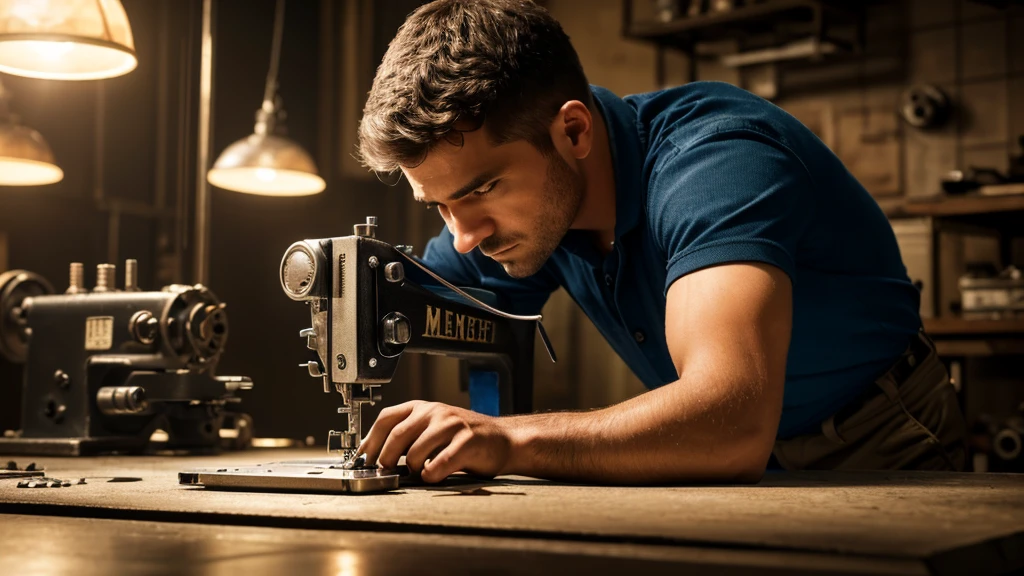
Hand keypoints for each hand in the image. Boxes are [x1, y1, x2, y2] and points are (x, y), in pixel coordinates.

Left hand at [359, 400, 513, 482]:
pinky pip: (440, 463)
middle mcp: (435, 412)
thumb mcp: (432, 429)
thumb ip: (408, 437)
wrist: (503, 440)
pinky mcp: (467, 441)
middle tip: (387, 472)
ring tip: (419, 472)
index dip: (370, 441)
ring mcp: (451, 424)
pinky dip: (432, 474)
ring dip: (412, 468)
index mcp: (422, 407)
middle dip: (386, 459)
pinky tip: (433, 475)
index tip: (363, 459)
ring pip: (415, 451)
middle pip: (396, 436)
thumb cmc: (464, 439)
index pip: (385, 419)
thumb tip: (376, 457)